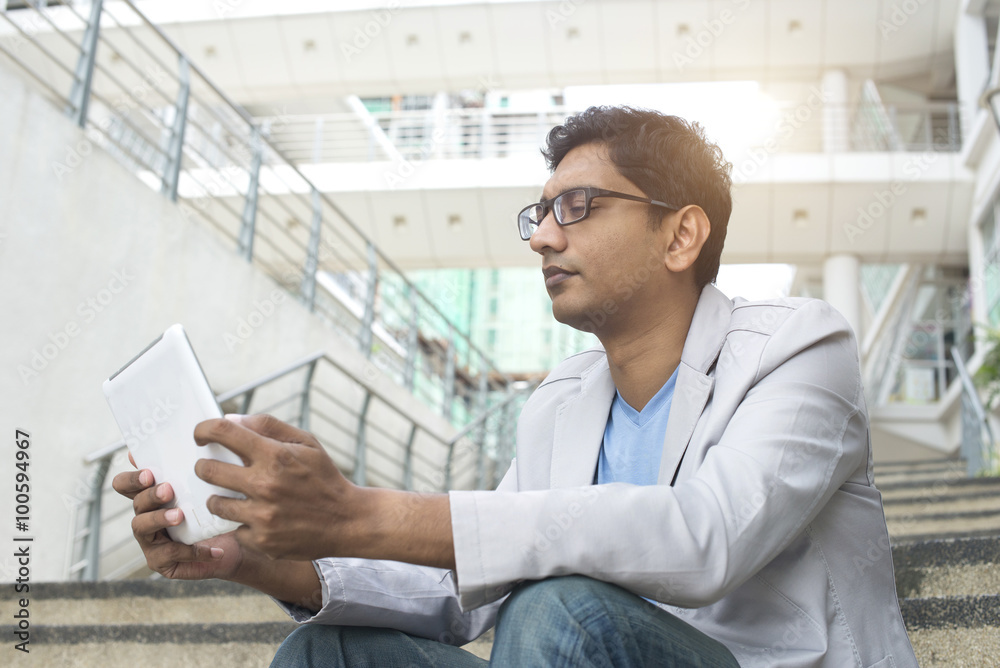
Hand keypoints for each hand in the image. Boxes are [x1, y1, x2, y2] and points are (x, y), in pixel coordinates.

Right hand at [112, 457, 244, 580]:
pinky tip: (212, 549)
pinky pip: (170, 555)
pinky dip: (192, 551)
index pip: (126, 484)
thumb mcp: (209, 486)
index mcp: (151, 495)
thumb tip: (195, 432)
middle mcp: (145, 516)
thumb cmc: (217, 509)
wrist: (235, 543)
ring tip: (180, 515)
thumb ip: (197, 465)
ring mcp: (150, 541)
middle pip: (135, 503)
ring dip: (160, 518)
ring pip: (142, 527)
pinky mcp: (161, 562)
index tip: (148, 473)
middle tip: (168, 490)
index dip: (131, 478)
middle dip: (150, 495)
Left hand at [193, 414, 361, 561]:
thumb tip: (232, 419)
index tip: (200, 435)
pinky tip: (257, 519)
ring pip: (215, 502)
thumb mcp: (306, 443)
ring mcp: (261, 515)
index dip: (204, 430)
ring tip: (234, 496)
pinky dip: (242, 523)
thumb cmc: (324, 478)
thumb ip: (269, 426)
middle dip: (203, 466)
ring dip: (219, 497)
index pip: (224, 432)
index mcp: (275, 455)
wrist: (346, 521)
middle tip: (209, 467)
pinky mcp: (261, 540)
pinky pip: (234, 528)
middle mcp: (264, 484)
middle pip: (208, 470)